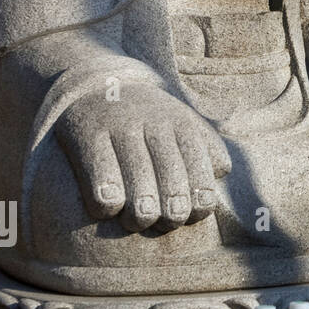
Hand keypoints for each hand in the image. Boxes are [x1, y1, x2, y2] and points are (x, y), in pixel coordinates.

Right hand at [54, 83, 231, 231]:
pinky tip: (108, 209)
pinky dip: (106, 201)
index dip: (199, 203)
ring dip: (141, 213)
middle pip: (171, 177)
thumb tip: (221, 172)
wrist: (102, 85)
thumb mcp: (184, 126)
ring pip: (138, 179)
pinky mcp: (86, 133)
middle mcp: (154, 123)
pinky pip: (100, 176)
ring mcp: (120, 126)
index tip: (191, 217)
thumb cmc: (152, 121)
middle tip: (165, 223)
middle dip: (172, 212)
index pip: (200, 170)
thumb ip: (208, 148)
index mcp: (183, 125)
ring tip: (139, 221)